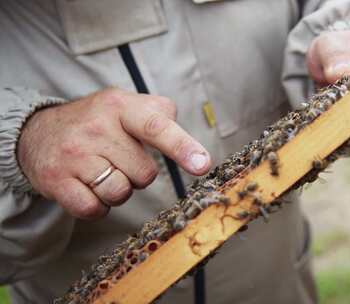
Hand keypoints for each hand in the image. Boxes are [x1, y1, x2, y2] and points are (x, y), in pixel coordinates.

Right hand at [18, 88, 210, 218]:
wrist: (37, 134)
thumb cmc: (97, 122)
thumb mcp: (125, 104)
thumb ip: (161, 115)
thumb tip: (193, 148)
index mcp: (120, 107)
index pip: (155, 127)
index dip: (182, 146)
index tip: (202, 164)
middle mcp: (96, 129)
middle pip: (144, 174)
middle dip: (137, 173)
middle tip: (119, 158)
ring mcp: (74, 156)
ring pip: (121, 194)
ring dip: (118, 190)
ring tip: (102, 171)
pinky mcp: (57, 182)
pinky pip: (94, 209)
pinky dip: (97, 205)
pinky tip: (87, 186)